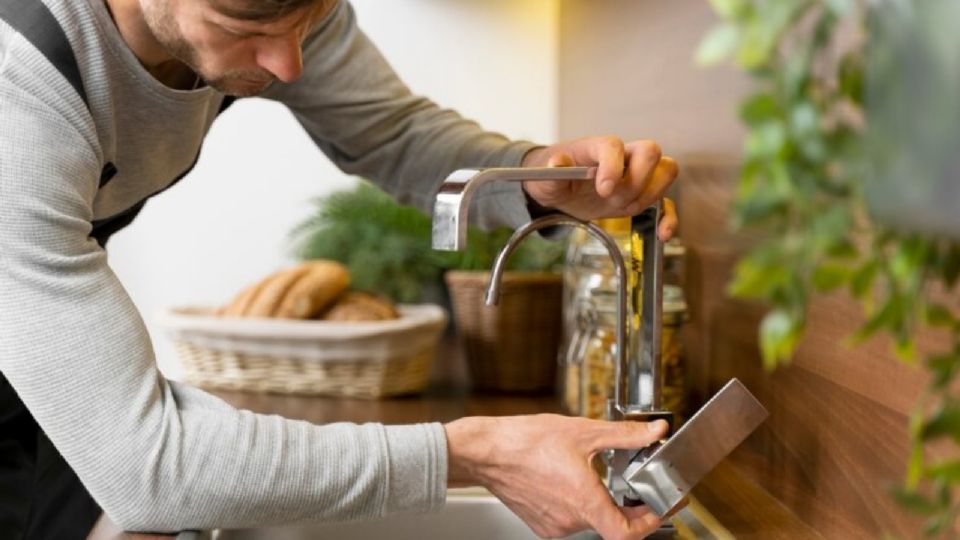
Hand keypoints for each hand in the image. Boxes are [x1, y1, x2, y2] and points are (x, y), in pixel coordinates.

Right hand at [445, 414, 669, 539]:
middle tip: (638, 486)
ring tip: (597, 476)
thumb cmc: (524, 442)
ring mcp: (554, 525)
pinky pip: (569, 519)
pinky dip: (578, 503)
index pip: (628, 532)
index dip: (651, 520)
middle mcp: (569, 520)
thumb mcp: (583, 431)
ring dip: (600, 501)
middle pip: (611, 523)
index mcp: (584, 501)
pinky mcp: (541, 523)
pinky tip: (571, 481)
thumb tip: (654, 431)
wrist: (486, 451)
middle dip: (627, 504)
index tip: (662, 505)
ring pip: (590, 519)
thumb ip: (625, 435)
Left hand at [521, 137, 678, 240]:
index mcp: (597, 147)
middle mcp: (622, 156)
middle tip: (613, 199)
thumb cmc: (553, 177)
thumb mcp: (544, 177)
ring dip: (650, 196)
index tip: (603, 189)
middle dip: (637, 180)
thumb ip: (552, 170)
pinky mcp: (639, 196)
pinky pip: (666, 203)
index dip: (613, 166)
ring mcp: (635, 175)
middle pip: (651, 152)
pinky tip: (662, 234)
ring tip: (624, 209)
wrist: (559, 189)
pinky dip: (668, 218)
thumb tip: (557, 162)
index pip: (614, 146)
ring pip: (665, 172)